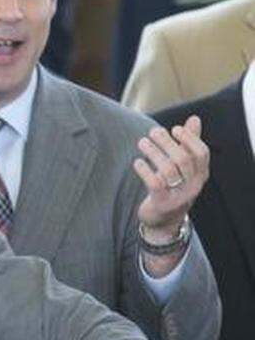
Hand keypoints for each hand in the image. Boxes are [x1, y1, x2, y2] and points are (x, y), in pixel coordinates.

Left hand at [134, 115, 208, 234]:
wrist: (164, 221)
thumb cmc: (173, 186)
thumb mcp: (183, 167)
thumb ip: (188, 143)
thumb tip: (194, 118)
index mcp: (201, 174)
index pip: (202, 153)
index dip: (189, 139)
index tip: (175, 128)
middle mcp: (193, 186)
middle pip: (183, 159)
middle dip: (167, 143)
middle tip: (152, 132)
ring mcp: (179, 196)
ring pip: (168, 170)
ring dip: (153, 153)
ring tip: (141, 142)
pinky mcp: (163, 203)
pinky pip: (154, 183)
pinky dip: (145, 170)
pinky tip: (137, 162)